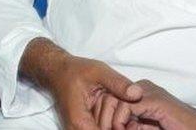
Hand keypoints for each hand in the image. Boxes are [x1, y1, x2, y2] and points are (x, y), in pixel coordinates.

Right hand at [21, 38, 142, 129]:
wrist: (57, 71)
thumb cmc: (75, 71)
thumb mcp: (99, 71)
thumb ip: (118, 83)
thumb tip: (138, 94)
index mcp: (80, 121)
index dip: (121, 129)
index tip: (132, 123)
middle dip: (119, 128)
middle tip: (132, 120)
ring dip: (114, 126)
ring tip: (127, 120)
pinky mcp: (80, 128)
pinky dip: (109, 126)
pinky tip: (118, 118)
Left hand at [113, 80, 195, 129]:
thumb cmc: (177, 128)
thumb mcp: (147, 127)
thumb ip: (132, 124)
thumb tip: (111, 127)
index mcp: (140, 94)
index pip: (112, 98)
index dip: (105, 116)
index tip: (106, 129)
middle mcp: (143, 88)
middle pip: (110, 97)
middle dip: (106, 118)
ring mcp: (149, 92)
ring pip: (116, 101)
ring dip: (112, 122)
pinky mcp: (154, 100)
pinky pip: (127, 107)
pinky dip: (120, 122)